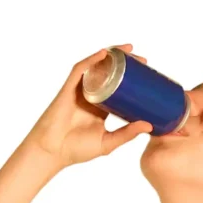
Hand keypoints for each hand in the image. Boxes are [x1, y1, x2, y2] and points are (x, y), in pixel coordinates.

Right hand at [24, 44, 152, 167]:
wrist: (53, 151)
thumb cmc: (76, 150)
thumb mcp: (108, 142)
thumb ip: (127, 134)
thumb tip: (149, 125)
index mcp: (100, 108)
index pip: (119, 88)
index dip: (132, 79)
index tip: (148, 75)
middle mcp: (90, 96)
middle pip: (109, 74)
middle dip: (126, 64)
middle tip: (143, 60)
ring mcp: (79, 91)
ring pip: (96, 68)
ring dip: (111, 56)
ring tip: (128, 50)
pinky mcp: (68, 89)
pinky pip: (80, 70)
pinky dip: (91, 60)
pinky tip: (104, 53)